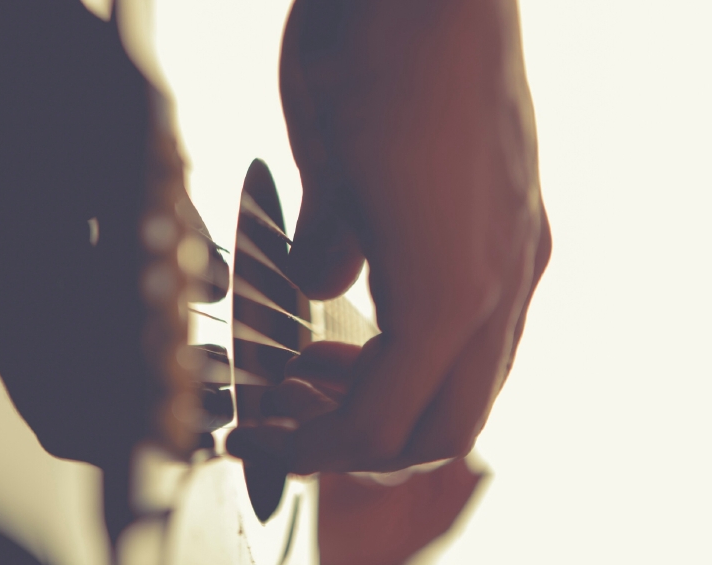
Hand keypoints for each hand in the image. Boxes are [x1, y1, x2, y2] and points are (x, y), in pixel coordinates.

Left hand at [227, 0, 550, 472]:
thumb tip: (320, 290)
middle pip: (446, 425)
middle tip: (295, 412)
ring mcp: (518, 255)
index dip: (314, 448)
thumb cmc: (374, 56)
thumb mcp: (323, 163)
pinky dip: (426, 351)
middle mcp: (500, 285)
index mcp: (448, 291)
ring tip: (321, 365)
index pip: (383, 421)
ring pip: (472, 381)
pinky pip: (485, 328)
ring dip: (399, 396)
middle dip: (364, 441)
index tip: (262, 442)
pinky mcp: (518, 226)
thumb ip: (325, 250)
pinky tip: (374, 310)